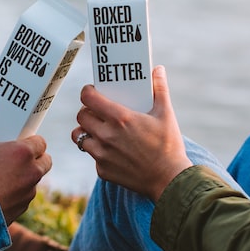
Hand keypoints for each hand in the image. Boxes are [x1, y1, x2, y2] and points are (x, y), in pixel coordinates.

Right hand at [0, 109, 50, 222]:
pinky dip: (16, 194)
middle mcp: (31, 174)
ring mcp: (28, 194)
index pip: (41, 142)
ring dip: (25, 177)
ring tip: (5, 174)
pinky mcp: (21, 211)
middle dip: (33, 159)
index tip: (19, 141)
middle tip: (14, 157)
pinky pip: (24, 198)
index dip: (32, 141)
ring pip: (34, 181)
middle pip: (43, 162)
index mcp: (23, 153)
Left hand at [71, 65, 191, 201]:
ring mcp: (102, 155)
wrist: (170, 181)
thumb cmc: (169, 146)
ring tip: (98, 130)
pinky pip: (92, 156)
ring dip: (87, 131)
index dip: (87, 92)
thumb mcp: (166, 114)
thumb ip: (160, 89)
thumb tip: (158, 70)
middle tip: (97, 111)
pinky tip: (112, 150)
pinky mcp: (103, 171)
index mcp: (120, 118)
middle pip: (81, 116)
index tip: (92, 91)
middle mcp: (107, 136)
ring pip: (79, 136)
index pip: (88, 98)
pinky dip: (98, 151)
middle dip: (87, 111)